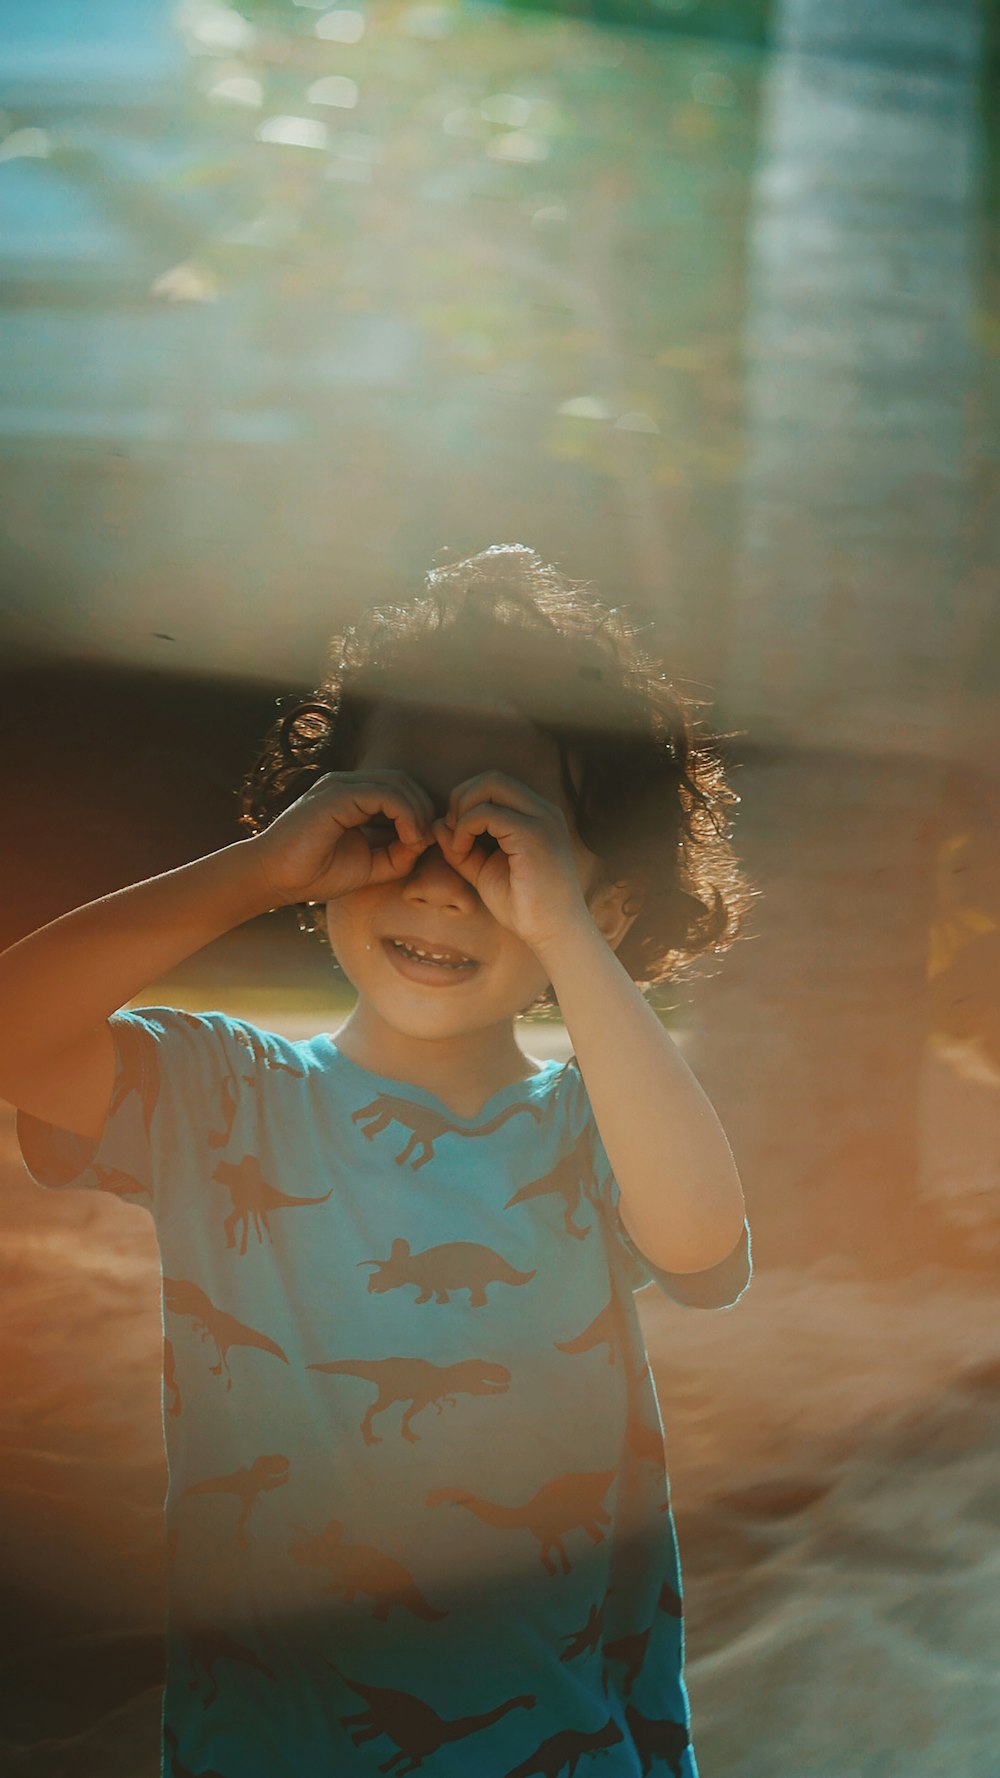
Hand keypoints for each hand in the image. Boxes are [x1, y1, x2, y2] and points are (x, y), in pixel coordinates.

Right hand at [248, 770, 434, 906]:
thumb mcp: (370, 865)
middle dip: (423, 809)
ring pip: (396, 783)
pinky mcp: (335, 796)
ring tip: (417, 841)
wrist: (275, 879)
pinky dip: (405, 814)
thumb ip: (398, 854)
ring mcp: (339, 786)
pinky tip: (408, 838)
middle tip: (426, 841)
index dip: (420, 812)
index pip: (398, 788)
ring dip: (417, 812)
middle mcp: (345, 785)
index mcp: (351, 796)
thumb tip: (425, 841)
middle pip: (402, 781)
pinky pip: (383, 794)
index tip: (424, 843)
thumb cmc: (315, 874)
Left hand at [430, 771, 592, 955]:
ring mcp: (541, 820)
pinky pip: (487, 813)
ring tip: (458, 845)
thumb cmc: (523, 905)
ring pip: (490, 785)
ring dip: (462, 811)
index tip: (455, 835)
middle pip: (492, 777)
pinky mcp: (534, 835)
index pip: (496, 784)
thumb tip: (437, 823)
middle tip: (451, 832)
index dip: (467, 800)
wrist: (553, 933)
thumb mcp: (484, 870)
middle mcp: (543, 810)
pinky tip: (463, 852)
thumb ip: (462, 847)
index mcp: (537, 815)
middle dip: (461, 798)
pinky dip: (465, 828)